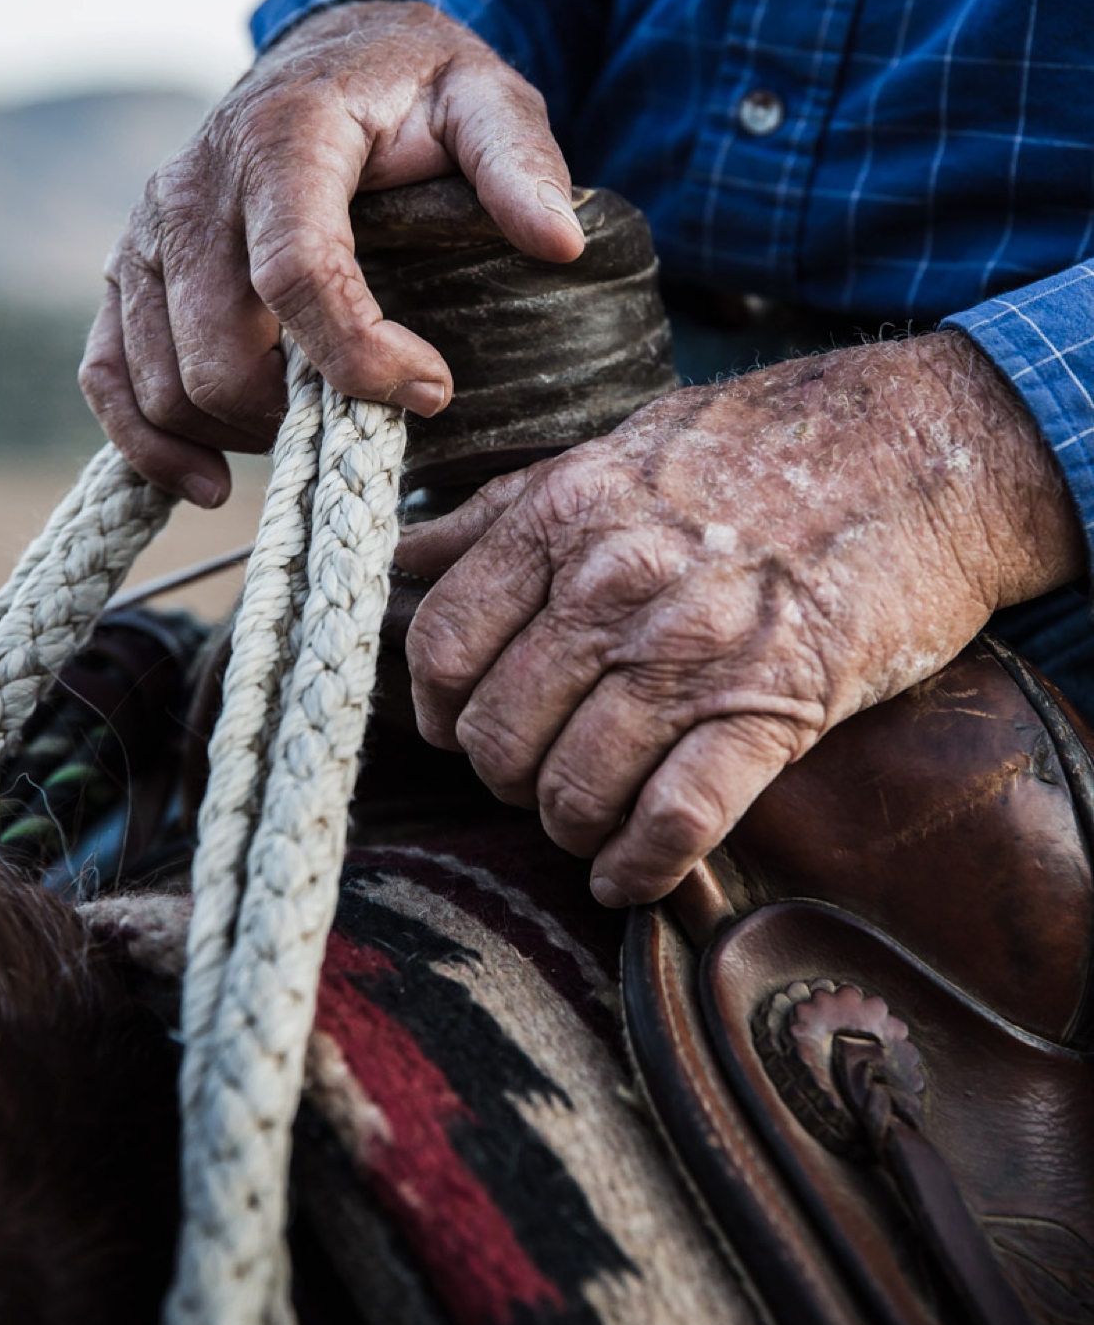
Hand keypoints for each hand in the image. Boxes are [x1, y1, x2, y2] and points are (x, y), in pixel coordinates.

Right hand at [80, 0, 586, 504]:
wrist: (325, 59)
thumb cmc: (409, 89)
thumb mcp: (485, 99)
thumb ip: (521, 162)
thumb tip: (556, 242)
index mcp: (282, 137)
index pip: (296, 273)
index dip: (359, 355)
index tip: (432, 389)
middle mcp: (192, 186)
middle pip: (218, 350)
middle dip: (298, 411)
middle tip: (377, 418)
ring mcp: (144, 233)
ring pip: (163, 379)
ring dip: (238, 434)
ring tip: (315, 433)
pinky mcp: (125, 273)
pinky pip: (107, 378)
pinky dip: (149, 444)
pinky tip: (208, 480)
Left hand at [398, 332, 1085, 905]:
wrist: (925, 451)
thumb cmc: (756, 449)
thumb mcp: (610, 450)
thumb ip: (499, 512)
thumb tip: (398, 554)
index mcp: (562, 516)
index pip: (440, 642)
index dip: (433, 704)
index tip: (452, 723)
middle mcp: (613, 585)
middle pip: (496, 730)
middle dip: (502, 773)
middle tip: (529, 773)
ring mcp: (694, 651)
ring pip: (573, 786)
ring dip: (567, 824)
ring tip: (582, 818)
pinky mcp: (775, 709)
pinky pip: (674, 820)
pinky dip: (639, 866)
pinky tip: (627, 876)